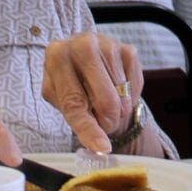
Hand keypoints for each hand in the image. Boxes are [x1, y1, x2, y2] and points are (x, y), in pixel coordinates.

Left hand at [42, 32, 145, 153]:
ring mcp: (108, 44)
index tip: (102, 147)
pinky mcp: (128, 49)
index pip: (74, 101)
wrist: (85, 64)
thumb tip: (100, 146)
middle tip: (104, 125)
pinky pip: (134, 86)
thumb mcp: (62, 101)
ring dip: (119, 110)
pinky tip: (117, 91)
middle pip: (105, 100)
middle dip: (108, 121)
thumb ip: (79, 121)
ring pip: (122, 96)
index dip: (88, 128)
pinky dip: (129, 97)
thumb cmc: (71, 85)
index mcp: (56, 56)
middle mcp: (82, 44)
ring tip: (106, 103)